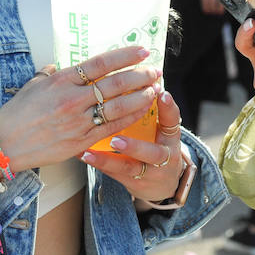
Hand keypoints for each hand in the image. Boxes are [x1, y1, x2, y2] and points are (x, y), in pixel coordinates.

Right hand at [0, 46, 160, 172]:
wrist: (4, 144)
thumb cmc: (17, 113)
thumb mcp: (34, 84)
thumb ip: (50, 73)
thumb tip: (60, 65)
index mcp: (62, 80)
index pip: (100, 63)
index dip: (124, 55)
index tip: (141, 50)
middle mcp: (73, 99)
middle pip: (114, 84)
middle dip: (139, 76)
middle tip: (155, 70)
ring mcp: (78, 121)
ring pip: (118, 106)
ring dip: (140, 97)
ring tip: (154, 89)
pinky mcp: (81, 141)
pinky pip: (111, 128)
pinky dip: (129, 118)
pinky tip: (141, 111)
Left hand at [80, 88, 185, 202]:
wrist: (161, 182)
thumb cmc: (157, 142)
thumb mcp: (162, 127)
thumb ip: (152, 107)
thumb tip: (136, 73)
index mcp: (171, 137)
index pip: (172, 121)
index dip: (168, 108)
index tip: (161, 93)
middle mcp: (163, 157)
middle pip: (153, 152)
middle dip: (135, 146)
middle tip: (117, 138)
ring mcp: (148, 173)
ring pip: (129, 168)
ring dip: (108, 159)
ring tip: (89, 152)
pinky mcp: (131, 181)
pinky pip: (113, 173)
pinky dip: (97, 162)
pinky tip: (81, 154)